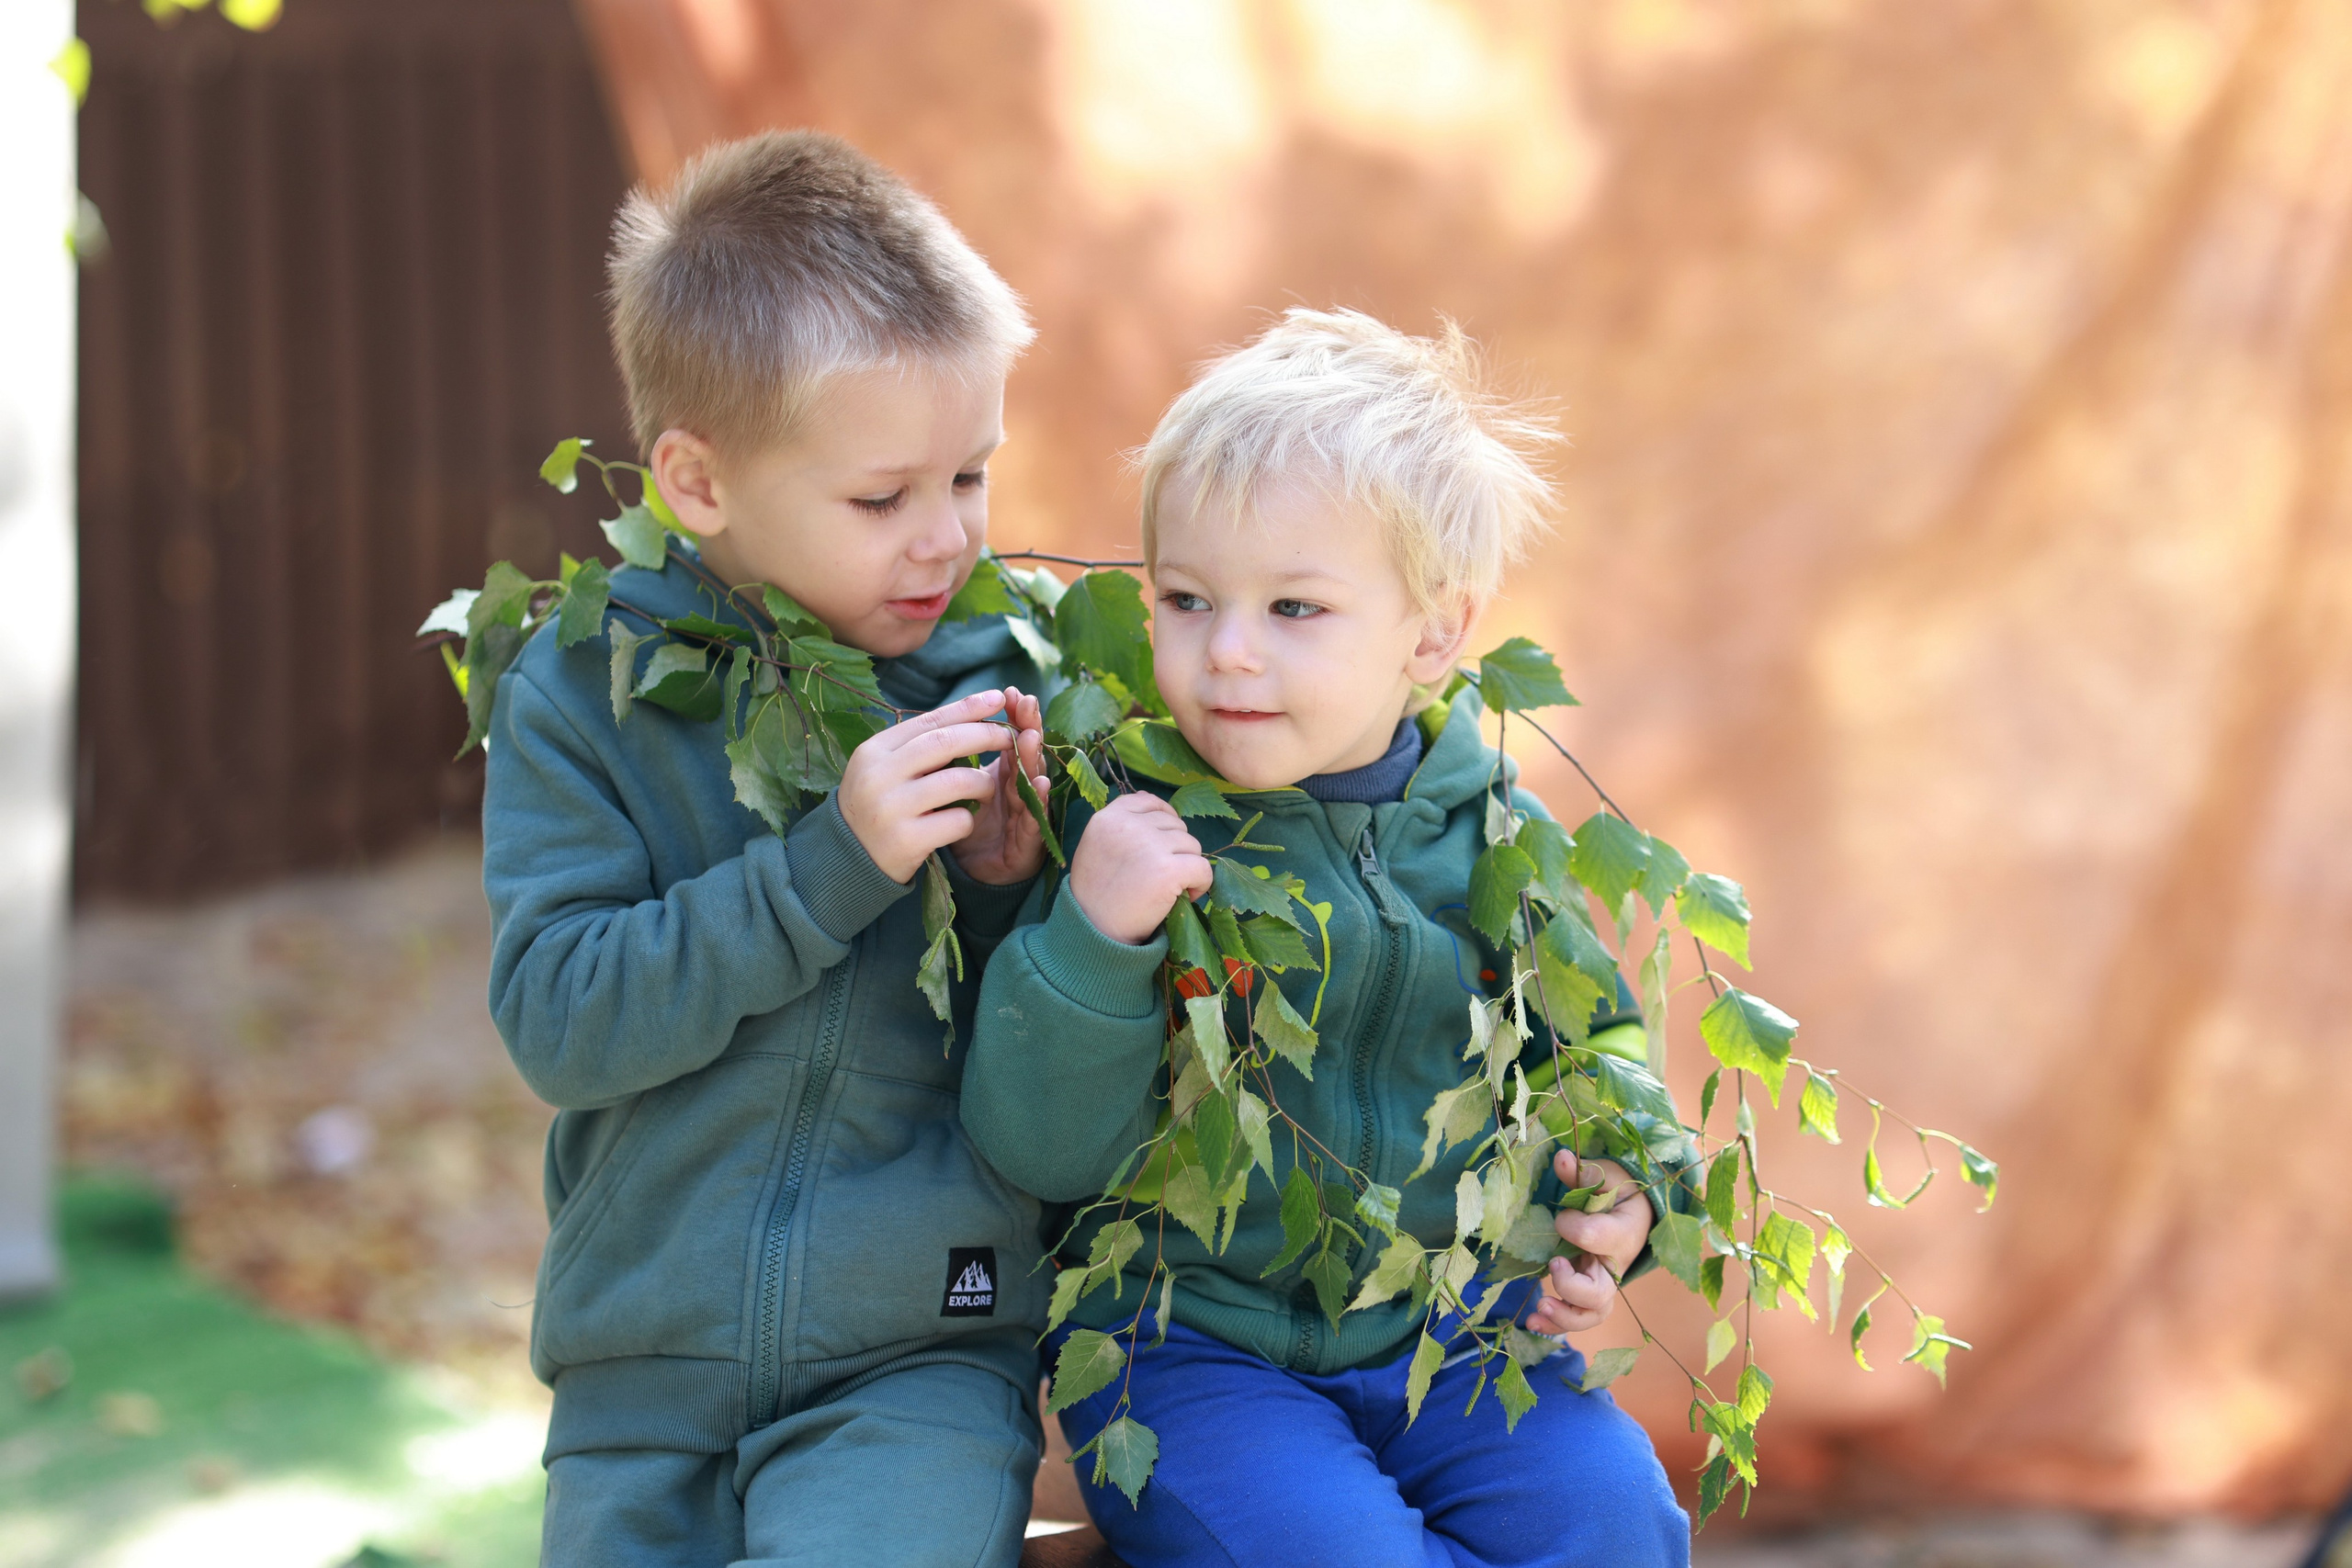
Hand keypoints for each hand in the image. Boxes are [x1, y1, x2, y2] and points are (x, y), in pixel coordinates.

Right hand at [837, 690, 1025, 884]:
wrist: (849, 857)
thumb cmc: (876, 804)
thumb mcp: (884, 768)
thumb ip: (917, 746)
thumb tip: (971, 715)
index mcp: (874, 751)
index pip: (928, 722)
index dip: (966, 708)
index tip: (996, 698)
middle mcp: (879, 775)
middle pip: (945, 743)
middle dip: (985, 735)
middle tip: (1009, 736)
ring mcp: (892, 809)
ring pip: (958, 781)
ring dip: (982, 782)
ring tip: (986, 788)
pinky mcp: (907, 840)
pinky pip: (958, 820)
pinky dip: (969, 818)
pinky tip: (962, 821)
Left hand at [950, 687, 1049, 884]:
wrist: (975, 875)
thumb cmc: (971, 828)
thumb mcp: (962, 790)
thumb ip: (961, 761)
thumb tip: (945, 723)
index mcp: (1003, 775)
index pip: (1010, 739)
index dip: (1012, 715)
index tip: (1010, 691)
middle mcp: (1019, 791)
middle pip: (1026, 754)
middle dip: (1028, 726)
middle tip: (1027, 702)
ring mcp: (1027, 815)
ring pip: (1031, 782)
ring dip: (1033, 758)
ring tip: (1031, 736)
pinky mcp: (1028, 844)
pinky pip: (1034, 821)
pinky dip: (1039, 803)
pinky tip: (1040, 785)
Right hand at [1068, 793, 1213, 944]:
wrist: (1093, 930)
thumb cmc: (1096, 892)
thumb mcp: (1097, 845)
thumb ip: (1120, 822)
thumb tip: (1150, 799)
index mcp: (1108, 817)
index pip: (1150, 801)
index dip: (1161, 824)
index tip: (1156, 849)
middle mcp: (1128, 825)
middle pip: (1175, 825)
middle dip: (1174, 849)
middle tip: (1156, 876)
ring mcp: (1149, 846)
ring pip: (1192, 845)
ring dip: (1186, 866)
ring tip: (1166, 888)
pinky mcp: (1168, 870)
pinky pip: (1204, 868)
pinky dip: (1201, 884)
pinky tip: (1185, 896)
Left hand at [1523, 1152, 1650, 1336]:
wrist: (1637, 1217)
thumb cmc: (1621, 1194)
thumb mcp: (1610, 1177)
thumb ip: (1586, 1173)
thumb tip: (1561, 1157)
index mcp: (1622, 1231)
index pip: (1599, 1237)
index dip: (1575, 1227)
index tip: (1561, 1216)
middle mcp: (1615, 1265)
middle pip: (1600, 1293)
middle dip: (1572, 1286)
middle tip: (1553, 1264)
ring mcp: (1603, 1284)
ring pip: (1591, 1314)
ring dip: (1564, 1317)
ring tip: (1540, 1307)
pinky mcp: (1589, 1294)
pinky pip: (1578, 1318)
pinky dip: (1556, 1324)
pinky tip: (1533, 1322)